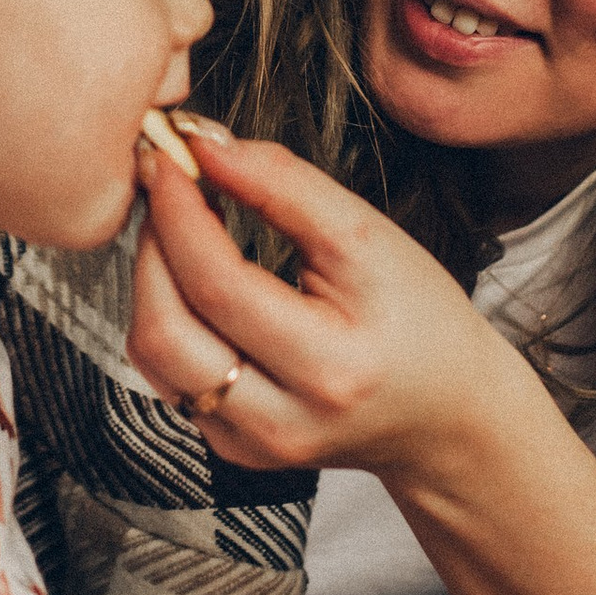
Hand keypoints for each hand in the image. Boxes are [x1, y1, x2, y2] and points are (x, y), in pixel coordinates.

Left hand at [132, 122, 517, 478]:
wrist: (445, 412)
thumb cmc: (418, 317)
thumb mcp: (369, 239)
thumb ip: (285, 185)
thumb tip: (205, 146)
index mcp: (331, 369)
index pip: (218, 285)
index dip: (178, 213)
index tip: (170, 155)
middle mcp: (283, 422)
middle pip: (166, 330)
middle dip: (153, 244)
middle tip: (167, 186)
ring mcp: (251, 446)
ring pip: (153, 356)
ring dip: (149, 279)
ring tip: (180, 226)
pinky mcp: (232, 448)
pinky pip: (167, 376)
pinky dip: (166, 314)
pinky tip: (192, 277)